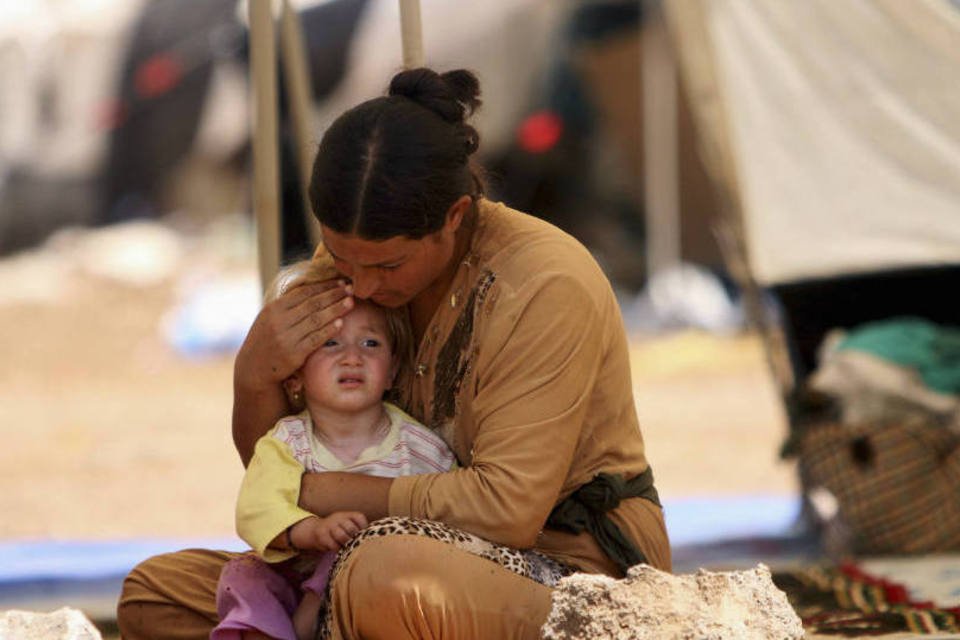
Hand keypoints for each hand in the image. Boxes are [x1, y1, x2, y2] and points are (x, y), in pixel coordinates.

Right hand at [236, 280, 353, 390]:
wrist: (254, 368)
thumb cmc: (266, 339)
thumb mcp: (269, 318)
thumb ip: (287, 305)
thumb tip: (311, 287)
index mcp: (274, 308)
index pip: (304, 293)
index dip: (324, 286)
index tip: (340, 282)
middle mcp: (279, 321)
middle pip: (312, 304)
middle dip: (333, 295)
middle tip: (350, 289)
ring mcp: (286, 338)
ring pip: (316, 320)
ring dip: (335, 310)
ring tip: (350, 302)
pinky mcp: (294, 354)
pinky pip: (315, 338)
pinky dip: (329, 330)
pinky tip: (341, 323)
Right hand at [291, 512, 368, 551]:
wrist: (314, 530)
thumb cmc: (337, 530)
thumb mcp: (346, 524)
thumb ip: (357, 529)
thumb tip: (373, 539)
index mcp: (347, 514)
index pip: (359, 517)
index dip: (364, 528)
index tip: (364, 536)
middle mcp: (338, 517)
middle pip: (351, 528)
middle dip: (355, 538)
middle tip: (356, 545)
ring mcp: (329, 525)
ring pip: (341, 536)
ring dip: (346, 545)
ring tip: (348, 549)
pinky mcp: (322, 535)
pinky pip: (332, 544)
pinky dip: (337, 549)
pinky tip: (339, 551)